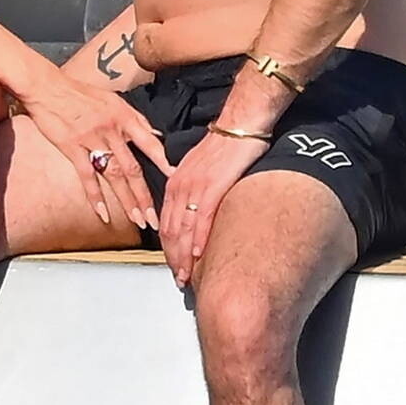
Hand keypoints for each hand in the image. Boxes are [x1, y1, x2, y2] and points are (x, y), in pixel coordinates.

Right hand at [18, 73, 170, 229]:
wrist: (48, 87)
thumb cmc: (79, 92)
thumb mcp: (113, 99)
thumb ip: (135, 119)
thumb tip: (156, 135)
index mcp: (124, 117)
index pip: (150, 143)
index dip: (163, 162)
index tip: (176, 180)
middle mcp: (112, 130)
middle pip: (133, 168)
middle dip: (145, 196)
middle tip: (154, 218)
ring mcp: (92, 140)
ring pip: (114, 175)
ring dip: (127, 200)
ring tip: (136, 220)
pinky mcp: (72, 148)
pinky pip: (87, 177)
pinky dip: (95, 197)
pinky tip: (103, 214)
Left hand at [160, 130, 269, 285]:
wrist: (240, 124)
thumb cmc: (225, 146)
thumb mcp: (200, 169)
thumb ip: (194, 190)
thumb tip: (195, 212)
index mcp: (175, 183)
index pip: (165, 223)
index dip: (168, 249)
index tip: (173, 266)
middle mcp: (179, 186)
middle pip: (170, 231)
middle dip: (173, 259)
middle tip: (179, 280)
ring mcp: (194, 187)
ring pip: (182, 229)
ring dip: (183, 256)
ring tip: (187, 276)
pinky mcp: (212, 186)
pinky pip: (201, 218)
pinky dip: (198, 239)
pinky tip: (199, 255)